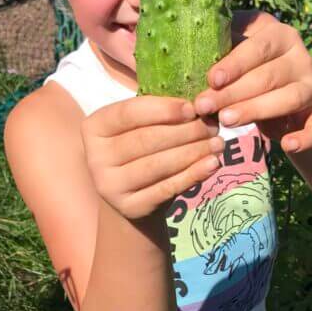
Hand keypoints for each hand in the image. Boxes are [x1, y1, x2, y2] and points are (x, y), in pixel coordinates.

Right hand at [81, 97, 224, 220]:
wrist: (129, 198)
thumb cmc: (139, 152)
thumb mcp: (138, 127)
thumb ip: (159, 113)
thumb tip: (198, 102)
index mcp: (94, 128)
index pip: (129, 113)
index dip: (163, 110)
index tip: (192, 108)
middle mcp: (95, 157)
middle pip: (146, 139)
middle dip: (185, 131)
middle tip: (213, 126)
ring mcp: (109, 186)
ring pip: (158, 164)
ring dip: (193, 152)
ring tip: (218, 143)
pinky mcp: (129, 207)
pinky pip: (167, 188)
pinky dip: (192, 175)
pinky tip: (211, 164)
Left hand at [193, 10, 311, 154]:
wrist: (287, 98)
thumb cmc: (250, 69)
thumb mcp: (235, 52)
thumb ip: (215, 46)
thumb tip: (171, 52)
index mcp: (280, 36)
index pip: (258, 46)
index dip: (235, 63)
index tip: (212, 79)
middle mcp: (301, 58)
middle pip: (268, 75)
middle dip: (235, 92)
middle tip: (205, 106)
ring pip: (289, 98)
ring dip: (257, 110)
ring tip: (227, 121)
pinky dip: (307, 138)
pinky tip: (287, 145)